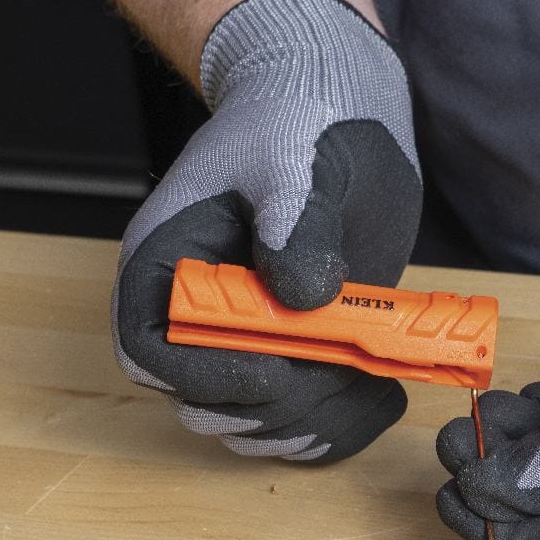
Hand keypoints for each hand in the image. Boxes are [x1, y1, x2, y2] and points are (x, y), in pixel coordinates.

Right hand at [113, 0, 421, 460]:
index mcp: (169, 266)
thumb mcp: (294, 159)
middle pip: (212, 405)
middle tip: (343, 367)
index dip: (205, 378)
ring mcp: (254, 341)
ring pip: (265, 425)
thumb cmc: (297, 121)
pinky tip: (389, 394)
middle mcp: (201, 317)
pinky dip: (349, 424)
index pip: (150, 352)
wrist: (338, 115)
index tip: (275, 371)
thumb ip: (297, 222)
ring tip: (376, 378)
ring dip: (321, 420)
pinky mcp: (304, 354)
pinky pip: (311, 419)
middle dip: (280, 403)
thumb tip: (303, 297)